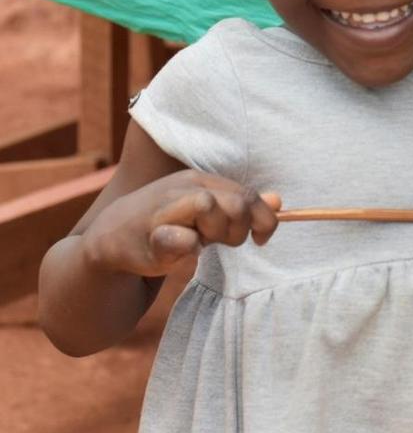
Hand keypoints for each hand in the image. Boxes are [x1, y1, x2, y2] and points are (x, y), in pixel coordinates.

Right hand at [81, 170, 280, 277]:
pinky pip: (179, 238)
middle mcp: (183, 187)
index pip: (247, 194)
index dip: (264, 219)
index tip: (261, 239)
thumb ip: (240, 206)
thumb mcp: (206, 213)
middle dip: (240, 229)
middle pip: (235, 202)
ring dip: (216, 234)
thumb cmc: (167, 224)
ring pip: (209, 208)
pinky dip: (187, 248)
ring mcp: (164, 208)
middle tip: (224, 243)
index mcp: (200, 180)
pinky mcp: (149, 236)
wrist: (113, 238)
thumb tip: (278, 201)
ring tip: (202, 243)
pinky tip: (182, 252)